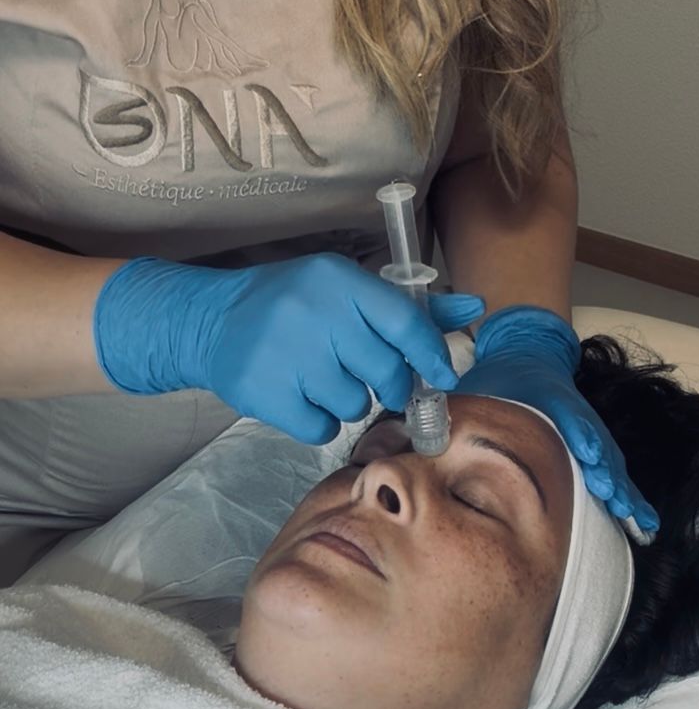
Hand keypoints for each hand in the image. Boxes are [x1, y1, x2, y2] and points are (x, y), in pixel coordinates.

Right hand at [93, 254, 484, 443]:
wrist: (212, 321)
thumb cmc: (295, 304)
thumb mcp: (349, 291)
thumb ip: (412, 307)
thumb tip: (477, 308)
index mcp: (341, 281)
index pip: (405, 322)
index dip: (433, 355)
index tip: (444, 376)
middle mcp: (315, 313)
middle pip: (386, 372)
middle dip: (391, 385)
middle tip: (377, 380)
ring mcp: (287, 355)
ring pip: (356, 404)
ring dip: (350, 401)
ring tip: (324, 379)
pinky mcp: (265, 394)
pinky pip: (322, 428)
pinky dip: (319, 421)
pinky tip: (301, 396)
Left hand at [453, 305, 659, 535]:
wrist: (526, 352)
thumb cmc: (497, 379)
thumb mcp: (478, 388)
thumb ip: (455, 411)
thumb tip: (423, 434)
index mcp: (548, 396)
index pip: (568, 414)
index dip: (579, 434)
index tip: (586, 456)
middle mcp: (574, 414)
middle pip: (597, 443)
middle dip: (608, 472)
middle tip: (615, 499)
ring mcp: (587, 430)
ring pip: (610, 460)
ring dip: (623, 489)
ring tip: (637, 519)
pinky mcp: (592, 445)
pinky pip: (613, 471)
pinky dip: (628, 496)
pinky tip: (644, 524)